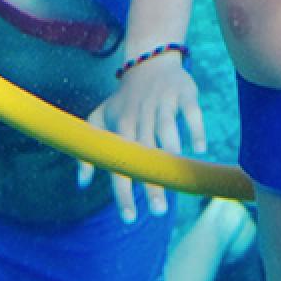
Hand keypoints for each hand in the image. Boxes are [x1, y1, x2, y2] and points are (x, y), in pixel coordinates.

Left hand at [80, 52, 205, 221]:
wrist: (148, 62)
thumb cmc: (124, 100)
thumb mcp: (98, 119)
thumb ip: (88, 152)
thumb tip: (81, 185)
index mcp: (121, 128)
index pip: (119, 164)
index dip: (123, 192)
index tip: (130, 218)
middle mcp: (140, 117)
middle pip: (144, 154)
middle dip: (151, 182)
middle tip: (159, 211)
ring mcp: (162, 104)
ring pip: (165, 129)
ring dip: (170, 151)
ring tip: (176, 177)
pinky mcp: (183, 93)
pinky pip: (190, 111)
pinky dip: (195, 128)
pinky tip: (199, 148)